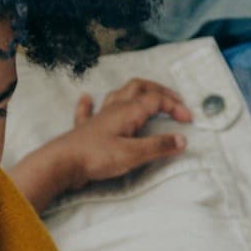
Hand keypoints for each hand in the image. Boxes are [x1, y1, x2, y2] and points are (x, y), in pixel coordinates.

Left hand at [9, 79, 191, 211]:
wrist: (62, 162)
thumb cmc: (97, 157)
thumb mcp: (133, 155)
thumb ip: (158, 146)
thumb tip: (182, 139)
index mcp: (128, 111)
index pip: (157, 100)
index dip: (175, 107)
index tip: (187, 120)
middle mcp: (115, 108)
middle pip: (139, 87)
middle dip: (158, 90)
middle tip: (173, 99)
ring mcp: (99, 116)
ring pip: (118, 94)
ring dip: (134, 91)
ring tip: (144, 93)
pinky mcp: (85, 128)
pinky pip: (87, 110)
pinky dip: (90, 103)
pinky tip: (87, 98)